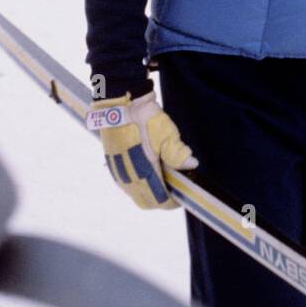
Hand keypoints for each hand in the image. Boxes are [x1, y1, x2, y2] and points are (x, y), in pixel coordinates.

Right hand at [91, 89, 197, 209]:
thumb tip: (192, 165)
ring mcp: (118, 173)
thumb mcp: (166, 133)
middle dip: (161, 199)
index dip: (172, 202)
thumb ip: (178, 154)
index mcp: (144, 172)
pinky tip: (147, 170)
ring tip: (162, 178)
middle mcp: (128, 177)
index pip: (160, 201)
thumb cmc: (145, 118)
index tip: (182, 195)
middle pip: (147, 203)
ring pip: (135, 195)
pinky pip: (126, 185)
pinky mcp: (112, 165)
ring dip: (149, 192)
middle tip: (173, 187)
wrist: (121, 104)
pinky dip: (138, 184)